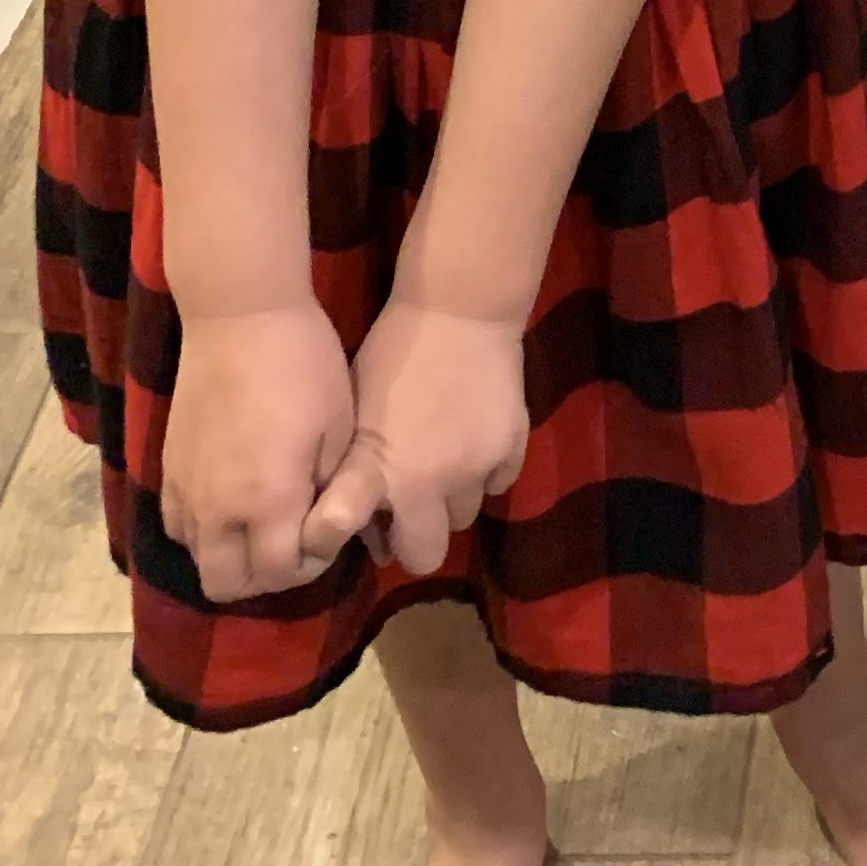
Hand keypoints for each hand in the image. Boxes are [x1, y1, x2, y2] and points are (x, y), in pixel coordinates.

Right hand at [161, 298, 357, 603]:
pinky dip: (202, 530)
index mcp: (269, 500)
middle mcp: (218, 507)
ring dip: (230, 555)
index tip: (326, 534)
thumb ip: (329, 490)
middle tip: (292, 541)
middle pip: (226, 585)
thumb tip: (322, 524)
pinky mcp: (166, 467)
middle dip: (264, 577)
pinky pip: (176, 525)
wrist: (240, 314)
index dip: (308, 566)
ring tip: (262, 521)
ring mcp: (186, 488)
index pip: (279, 574)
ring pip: (196, 559)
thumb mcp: (339, 427)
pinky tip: (231, 500)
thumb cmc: (305, 364)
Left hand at [298, 290, 531, 582]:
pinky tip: (470, 438)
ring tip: (440, 461)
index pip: (382, 548)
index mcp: (386, 476)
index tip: (376, 534)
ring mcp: (477, 469)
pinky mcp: (513, 449)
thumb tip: (354, 521)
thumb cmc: (391, 357)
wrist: (459, 311)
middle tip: (409, 504)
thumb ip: (353, 477)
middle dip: (417, 536)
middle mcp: (433, 484)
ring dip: (449, 499)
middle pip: (429, 554)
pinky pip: (498, 482)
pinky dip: (484, 471)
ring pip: (465, 516)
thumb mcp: (356, 417)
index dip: (378, 547)